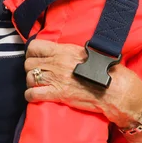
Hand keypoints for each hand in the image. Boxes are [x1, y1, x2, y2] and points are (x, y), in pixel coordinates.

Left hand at [24, 39, 141, 128]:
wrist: (113, 88)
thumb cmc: (105, 70)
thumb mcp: (87, 53)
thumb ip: (70, 52)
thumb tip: (62, 51)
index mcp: (63, 50)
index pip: (34, 46)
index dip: (32, 52)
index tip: (36, 56)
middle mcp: (56, 63)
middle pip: (29, 63)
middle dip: (31, 68)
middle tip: (38, 72)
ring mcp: (55, 79)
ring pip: (29, 78)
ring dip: (31, 81)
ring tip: (38, 84)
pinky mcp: (57, 94)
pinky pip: (33, 94)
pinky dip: (31, 95)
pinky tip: (35, 95)